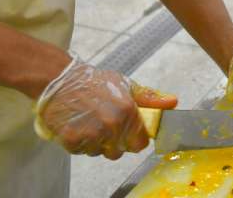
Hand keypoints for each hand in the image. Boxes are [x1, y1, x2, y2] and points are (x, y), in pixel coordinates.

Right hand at [34, 58, 176, 158]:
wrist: (60, 80)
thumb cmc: (93, 82)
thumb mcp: (125, 85)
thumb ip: (150, 97)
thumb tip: (172, 102)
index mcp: (127, 112)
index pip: (140, 144)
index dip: (134, 139)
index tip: (127, 132)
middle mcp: (111, 125)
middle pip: (119, 151)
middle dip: (114, 141)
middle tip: (104, 123)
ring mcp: (92, 134)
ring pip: (100, 152)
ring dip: (96, 143)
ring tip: (89, 122)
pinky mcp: (73, 141)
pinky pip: (83, 151)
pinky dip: (80, 142)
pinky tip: (78, 126)